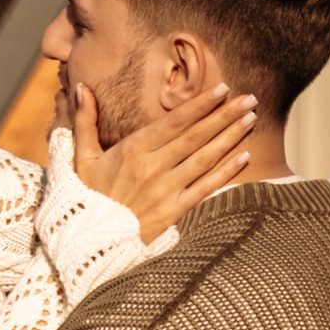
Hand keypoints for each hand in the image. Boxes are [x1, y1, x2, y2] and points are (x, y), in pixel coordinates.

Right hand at [72, 82, 256, 241]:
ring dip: (230, 137)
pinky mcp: (173, 211)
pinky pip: (205, 188)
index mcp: (132, 150)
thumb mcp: (80, 157)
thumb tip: (79, 87)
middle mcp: (152, 167)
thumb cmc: (85, 196)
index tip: (222, 88)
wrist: (87, 242)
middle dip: (224, 115)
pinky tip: (244, 156)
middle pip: (196, 136)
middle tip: (249, 98)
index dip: (200, 104)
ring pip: (204, 158)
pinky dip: (226, 171)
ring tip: (250, 119)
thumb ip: (83, 120)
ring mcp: (165, 190)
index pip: (174, 121)